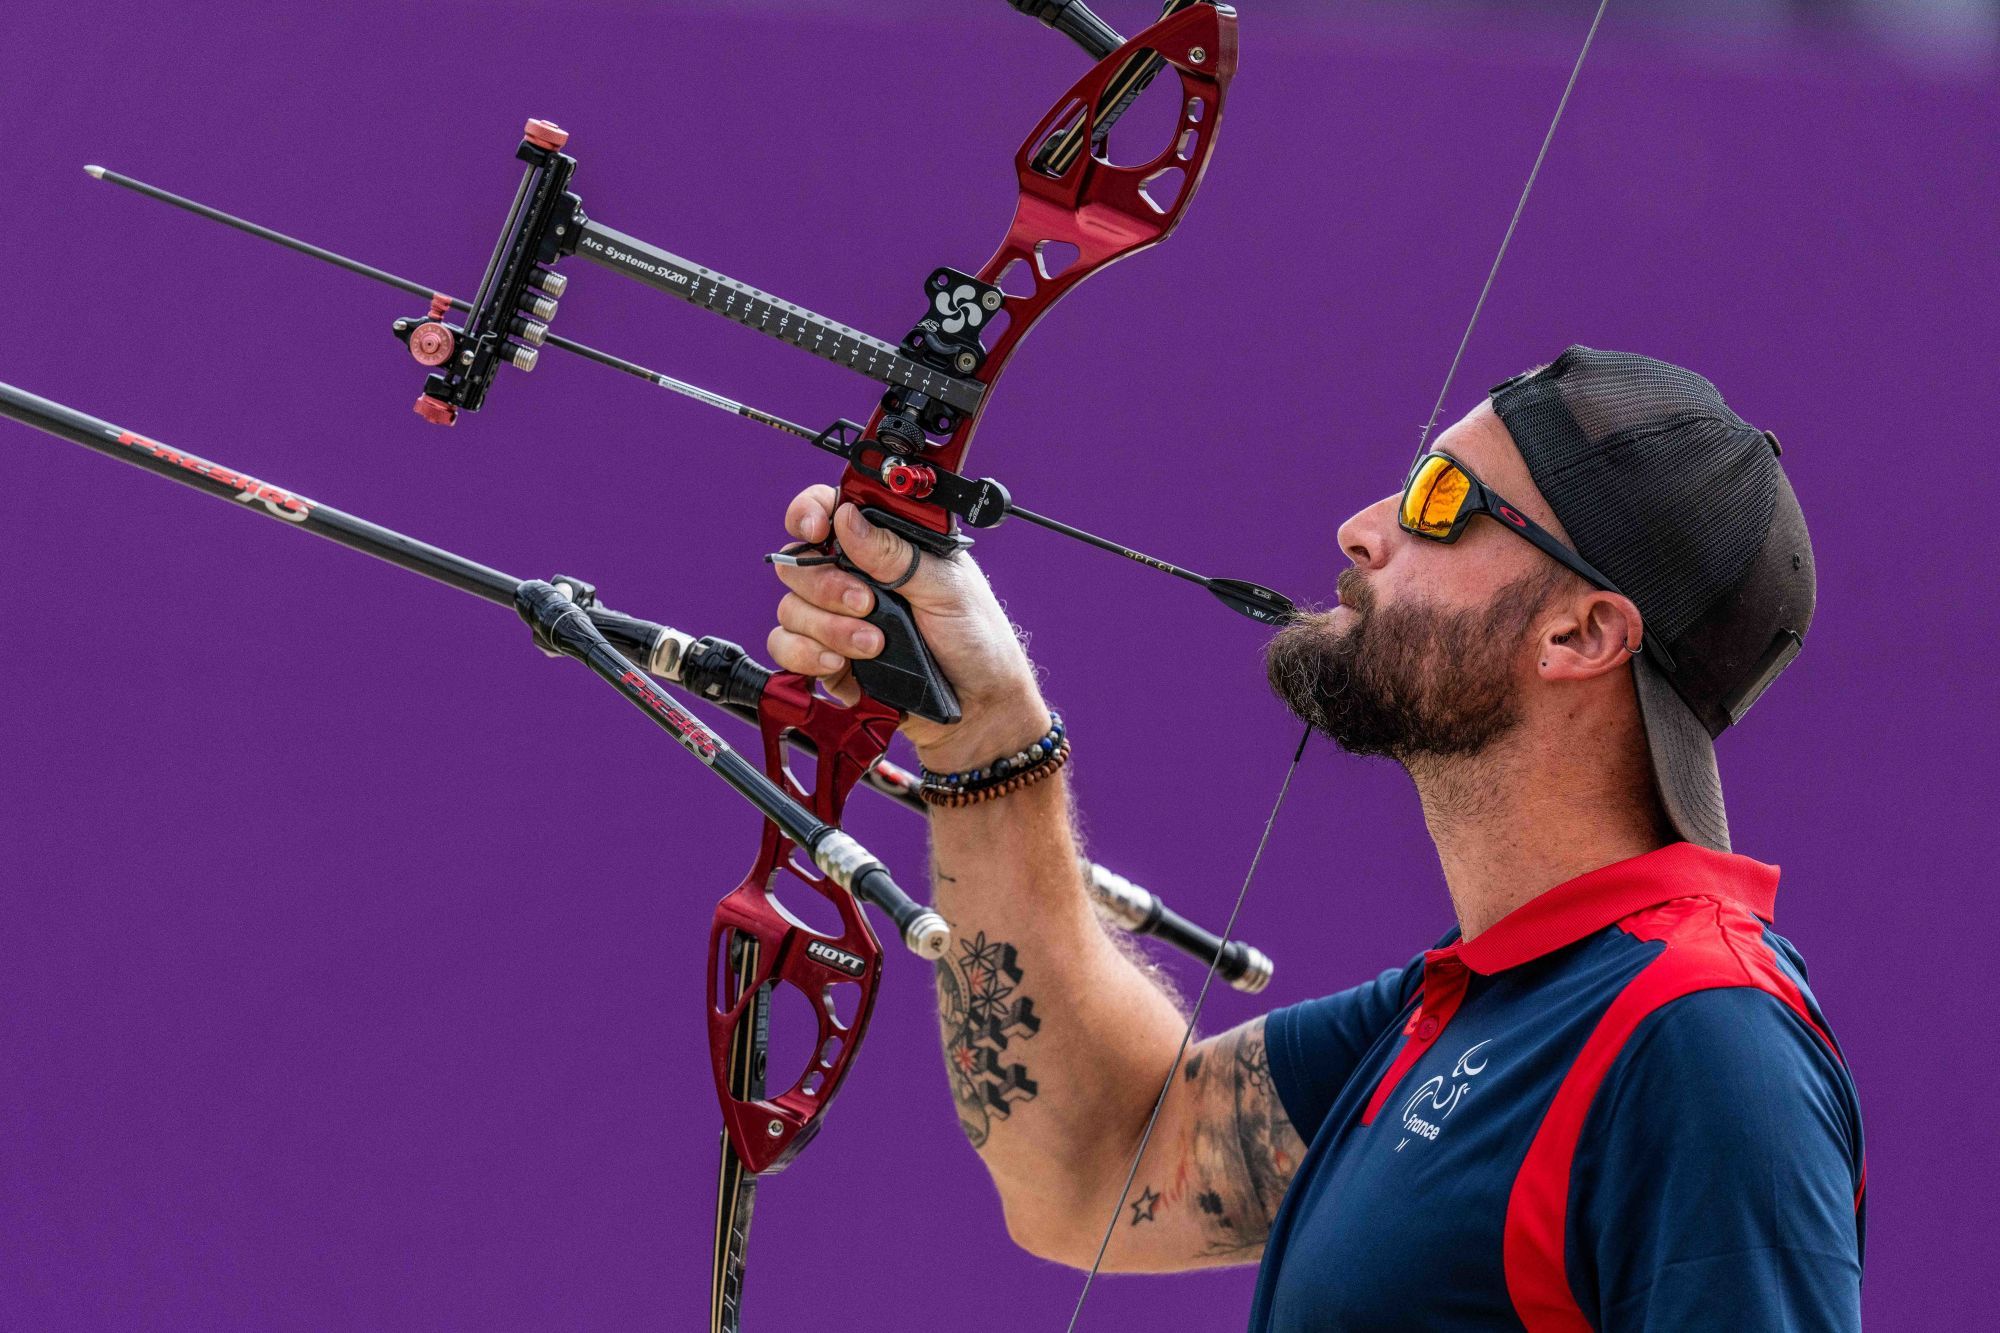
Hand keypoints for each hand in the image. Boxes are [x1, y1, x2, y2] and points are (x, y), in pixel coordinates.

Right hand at [768, 486, 1048, 765]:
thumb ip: (895, 554)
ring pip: (791, 608)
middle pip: (799, 562)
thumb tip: (847, 517)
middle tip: (867, 603)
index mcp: (886, 546)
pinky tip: (841, 665)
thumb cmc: (976, 641)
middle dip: (827, 586)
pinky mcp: (827, 657)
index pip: (829, 510)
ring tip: (873, 645)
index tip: (817, 529)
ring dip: (829, 628)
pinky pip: (787, 647)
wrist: (977, 707)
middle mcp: (855, 577)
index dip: (811, 512)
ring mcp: (837, 618)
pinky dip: (808, 655)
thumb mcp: (946, 587)